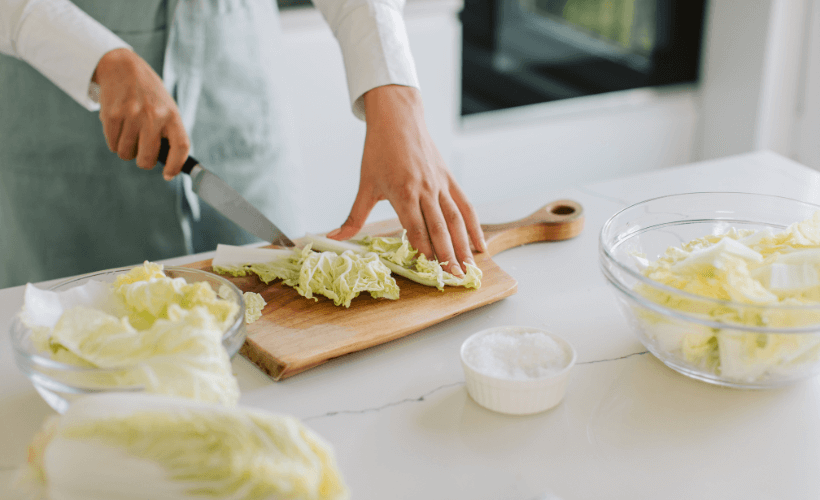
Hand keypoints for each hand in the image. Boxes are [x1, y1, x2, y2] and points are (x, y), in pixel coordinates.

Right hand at [92, 48, 188, 179]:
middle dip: (144, 161)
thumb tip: (169, 164)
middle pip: (147, 159)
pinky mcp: (111, 115)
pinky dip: (114, 142)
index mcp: (172, 114)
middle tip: (142, 153)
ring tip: (130, 132)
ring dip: (127, 149)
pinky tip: (119, 126)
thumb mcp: (166, 107)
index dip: (176, 165)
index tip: (168, 175)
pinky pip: (112, 145)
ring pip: (126, 154)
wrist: (122, 67)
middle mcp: (153, 115)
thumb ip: (168, 132)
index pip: (180, 147)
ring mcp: (131, 115)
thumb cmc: (149, 95)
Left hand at [327, 85, 485, 275]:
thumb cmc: (379, 150)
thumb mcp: (365, 184)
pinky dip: (474, 227)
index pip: (416, 228)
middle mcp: (426, 190)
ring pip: (456, 220)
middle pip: (440, 228)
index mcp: (403, 192)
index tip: (429, 272)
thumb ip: (353, 217)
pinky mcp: (449, 180)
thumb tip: (333, 238)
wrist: (398, 117)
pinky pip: (465, 206)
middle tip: (456, 278)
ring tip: (470, 268)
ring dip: (464, 246)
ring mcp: (440, 185)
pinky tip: (479, 245)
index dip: (424, 251)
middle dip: (449, 256)